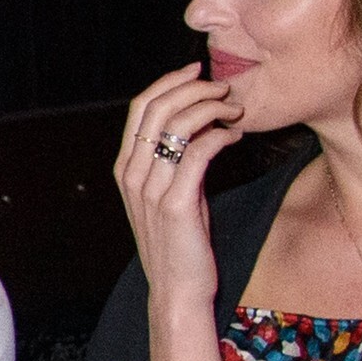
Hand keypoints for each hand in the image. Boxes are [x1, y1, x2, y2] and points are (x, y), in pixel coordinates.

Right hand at [115, 63, 246, 312]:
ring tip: (234, 110)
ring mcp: (151, 190)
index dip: (168, 81)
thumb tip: (198, 122)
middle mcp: (133, 175)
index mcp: (126, 168)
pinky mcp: (175, 205)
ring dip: (211, 108)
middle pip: (157, 107)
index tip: (197, 71)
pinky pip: (197, 153)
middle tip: (224, 88)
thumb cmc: (181, 241)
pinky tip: (235, 136)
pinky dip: (219, 136)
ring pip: (177, 124)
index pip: (140, 107)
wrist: (178, 290)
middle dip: (193, 87)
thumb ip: (173, 160)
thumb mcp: (170, 194)